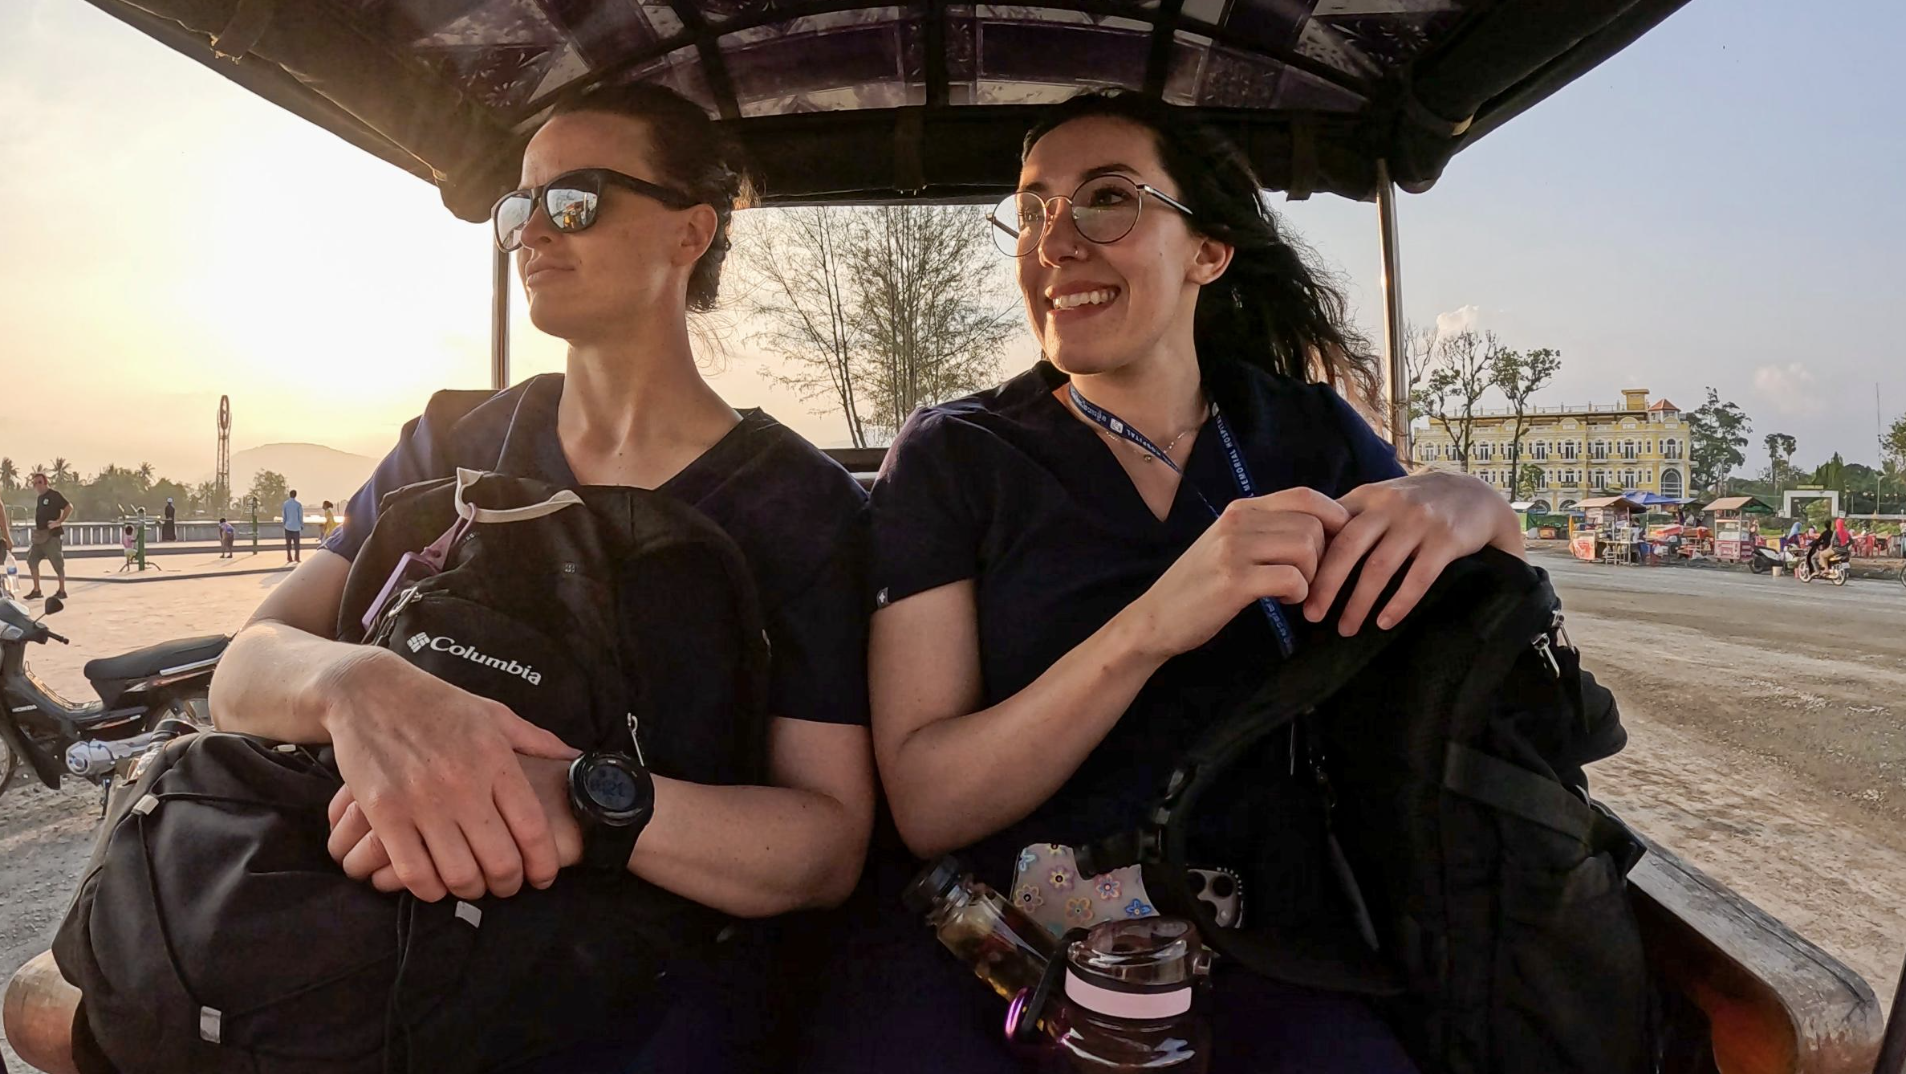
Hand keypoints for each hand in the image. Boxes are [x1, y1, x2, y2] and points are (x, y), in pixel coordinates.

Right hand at [318, 649, 580, 901]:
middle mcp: (463, 782)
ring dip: (470, 890)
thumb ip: (536, 740)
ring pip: (458, 873)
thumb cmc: (437, 704)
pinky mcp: (384, 812)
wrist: (368, 691)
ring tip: (473, 884)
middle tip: (507, 885)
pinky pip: (413, 871)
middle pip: (500, 859)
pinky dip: (428, 888)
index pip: (532, 827)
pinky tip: (434, 883)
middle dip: (509, 884)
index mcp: (495, 759)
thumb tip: (576, 757)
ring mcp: (421, 800)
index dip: (543, 863)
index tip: (543, 876)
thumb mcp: (493, 714)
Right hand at [1121, 488, 1348, 659]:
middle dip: (1322, 556)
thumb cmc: (1200, 586)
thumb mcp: (1230, 545)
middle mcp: (1237, 521)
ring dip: (1310, 576)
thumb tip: (1320, 529)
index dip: (1334, 515)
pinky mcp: (1234, 581)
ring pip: (1306, 549)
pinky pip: (1292, 579)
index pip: (1304, 495)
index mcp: (1240, 509)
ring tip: (1292, 591)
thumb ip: (1266, 531)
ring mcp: (1234, 549)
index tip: (1337, 543)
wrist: (1155, 617)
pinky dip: (1298, 594)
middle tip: (1306, 578)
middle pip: (1313, 525)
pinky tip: (1282, 601)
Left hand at [1303, 471, 1521, 635]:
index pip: (1328, 527)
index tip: (1294, 586)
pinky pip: (1418, 578)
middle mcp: (1389, 507)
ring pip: (1380, 567)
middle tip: (1312, 615)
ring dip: (1359, 602)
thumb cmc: (1415, 505)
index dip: (1309, 558)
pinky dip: (1399, 603)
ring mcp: (1419, 522)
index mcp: (1366, 497)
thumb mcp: (1380, 500)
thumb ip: (1347, 519)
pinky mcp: (1446, 540)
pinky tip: (1384, 623)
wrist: (1475, 494)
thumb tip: (1303, 552)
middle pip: (1348, 547)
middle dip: (1327, 584)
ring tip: (1346, 629)